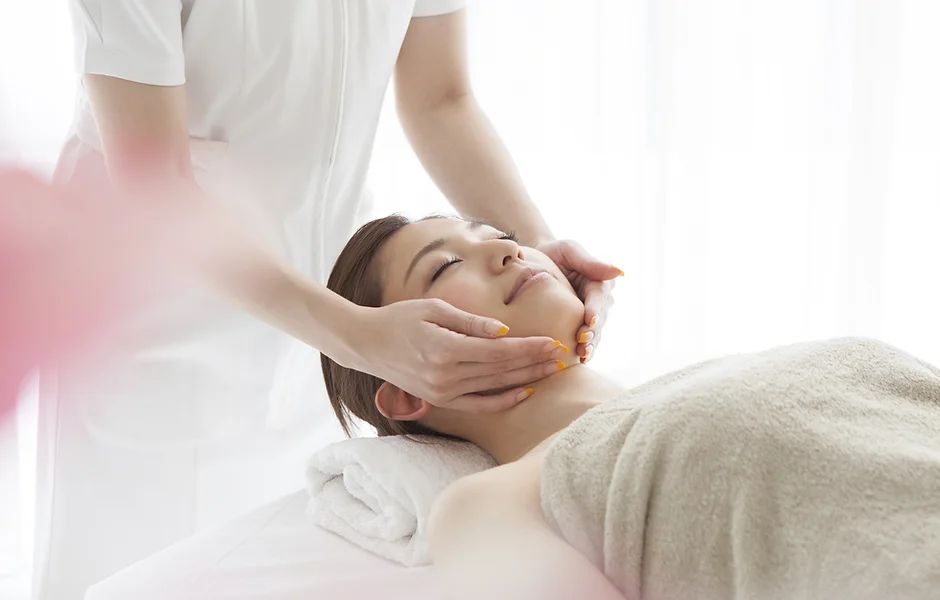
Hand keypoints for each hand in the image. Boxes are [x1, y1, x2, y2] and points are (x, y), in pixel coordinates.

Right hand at [347, 298, 568, 412]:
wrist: (367, 344)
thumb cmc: (400, 318)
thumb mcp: (433, 309)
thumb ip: (470, 322)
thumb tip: (504, 331)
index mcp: (445, 349)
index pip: (498, 351)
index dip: (528, 348)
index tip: (552, 342)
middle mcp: (445, 376)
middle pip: (502, 370)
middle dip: (535, 362)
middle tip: (563, 355)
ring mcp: (442, 392)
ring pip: (494, 387)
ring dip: (526, 378)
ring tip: (552, 370)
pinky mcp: (440, 400)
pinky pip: (478, 405)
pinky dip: (503, 400)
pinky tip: (524, 392)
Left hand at [533, 239, 621, 362]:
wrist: (535, 265)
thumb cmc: (553, 253)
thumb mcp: (569, 250)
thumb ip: (590, 261)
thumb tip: (619, 271)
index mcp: (599, 282)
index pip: (599, 297)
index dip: (595, 310)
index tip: (589, 321)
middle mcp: (599, 301)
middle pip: (599, 318)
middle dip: (592, 332)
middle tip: (582, 342)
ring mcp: (590, 315)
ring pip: (594, 332)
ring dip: (590, 344)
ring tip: (582, 355)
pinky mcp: (579, 326)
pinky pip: (585, 339)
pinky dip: (583, 350)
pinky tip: (578, 361)